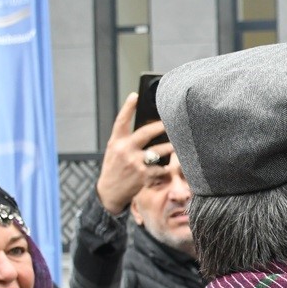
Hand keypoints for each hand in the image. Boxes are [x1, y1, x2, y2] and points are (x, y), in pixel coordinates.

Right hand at [95, 92, 171, 215]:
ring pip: (159, 150)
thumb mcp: (115, 151)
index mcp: (116, 141)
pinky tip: (168, 166)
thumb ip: (127, 140)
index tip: (135, 95)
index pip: (121, 120)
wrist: (109, 192)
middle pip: (147, 132)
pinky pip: (161, 167)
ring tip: (177, 144)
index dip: (128, 107)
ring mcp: (135, 163)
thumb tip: (149, 129)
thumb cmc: (115, 167)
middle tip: (172, 122)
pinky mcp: (144, 175)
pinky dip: (166, 166)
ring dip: (170, 147)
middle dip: (161, 126)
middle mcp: (125, 150)